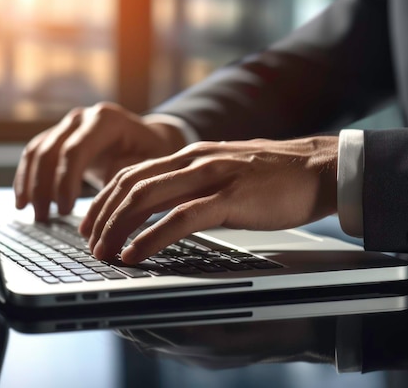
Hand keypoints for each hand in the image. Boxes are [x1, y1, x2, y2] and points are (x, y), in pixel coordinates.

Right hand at [13, 102, 185, 220]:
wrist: (150, 139)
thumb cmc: (154, 153)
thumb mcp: (151, 161)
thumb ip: (129, 170)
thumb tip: (106, 183)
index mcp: (106, 120)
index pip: (75, 150)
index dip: (66, 182)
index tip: (66, 211)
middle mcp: (83, 117)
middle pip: (51, 151)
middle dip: (44, 188)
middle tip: (44, 218)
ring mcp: (69, 124)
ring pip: (37, 151)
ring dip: (31, 185)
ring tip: (34, 215)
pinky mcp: (59, 136)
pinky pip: (35, 154)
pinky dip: (27, 178)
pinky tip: (24, 201)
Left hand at [80, 136, 338, 263]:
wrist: (318, 168)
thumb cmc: (275, 176)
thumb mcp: (226, 170)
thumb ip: (197, 181)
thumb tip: (171, 203)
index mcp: (192, 155)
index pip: (133, 173)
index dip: (105, 199)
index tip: (92, 224)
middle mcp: (195, 160)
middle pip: (131, 184)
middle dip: (102, 216)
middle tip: (89, 243)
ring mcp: (212, 177)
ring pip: (148, 198)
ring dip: (118, 227)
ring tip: (103, 252)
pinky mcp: (230, 198)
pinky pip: (180, 218)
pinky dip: (150, 237)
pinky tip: (135, 252)